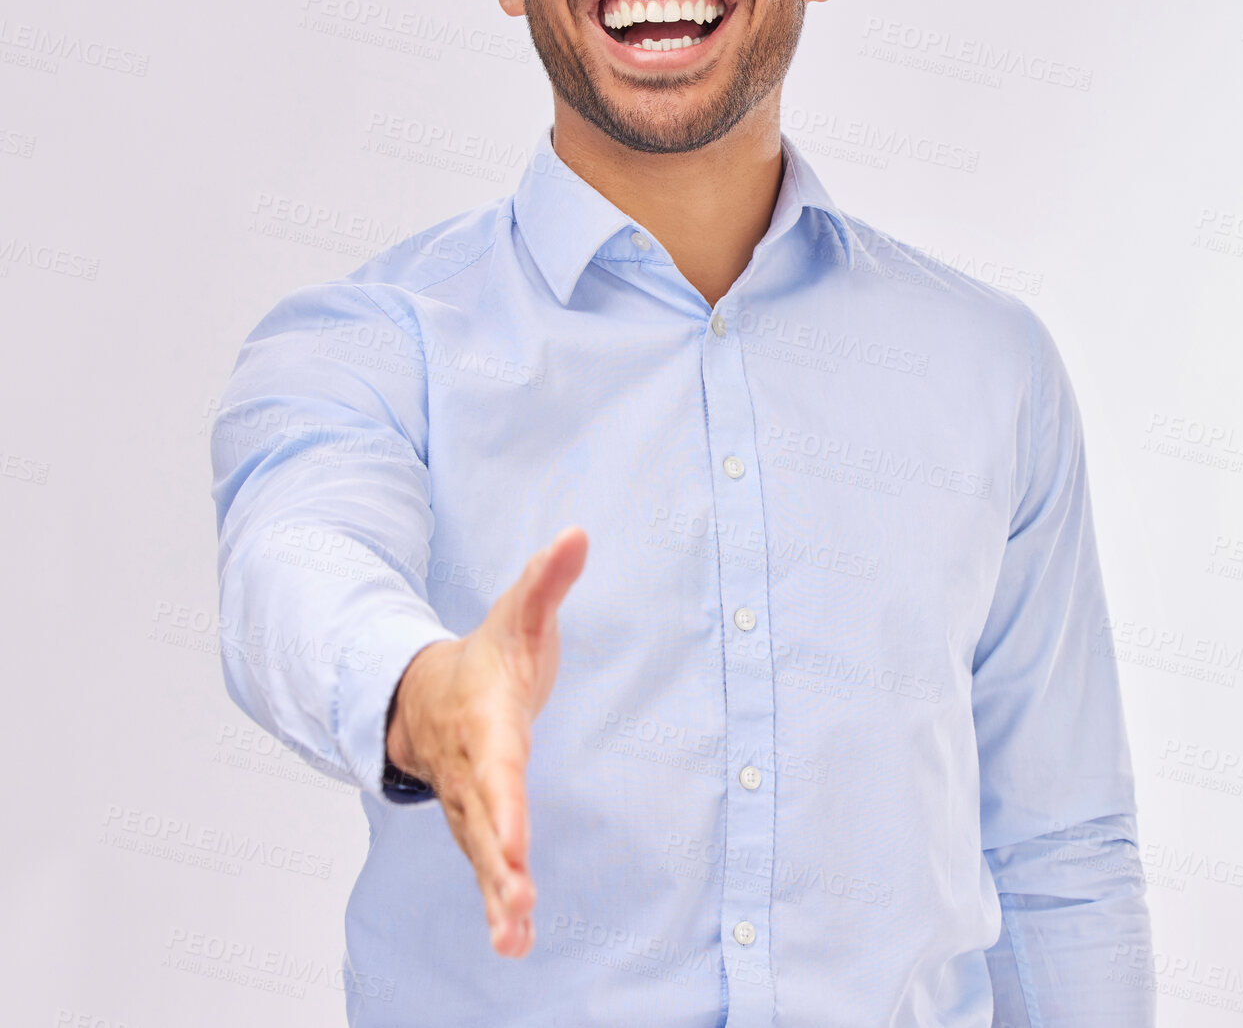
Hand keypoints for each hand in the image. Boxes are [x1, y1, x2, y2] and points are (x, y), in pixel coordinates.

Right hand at [385, 525, 587, 956]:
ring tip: (513, 940)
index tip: (515, 841)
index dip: (505, 803)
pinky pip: (486, 867)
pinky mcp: (478, 826)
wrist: (429, 693)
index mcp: (486, 721)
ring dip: (497, 896)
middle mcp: (474, 770)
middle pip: (485, 821)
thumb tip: (578, 532)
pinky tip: (515, 945)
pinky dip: (498, 906)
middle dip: (499, 863)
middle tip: (516, 901)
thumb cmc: (489, 654)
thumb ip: (547, 579)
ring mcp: (471, 803)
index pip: (497, 765)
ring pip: (481, 854)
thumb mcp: (519, 614)